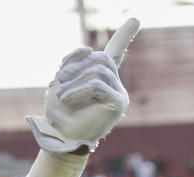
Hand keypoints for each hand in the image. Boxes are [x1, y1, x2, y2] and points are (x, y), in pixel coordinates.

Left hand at [26, 17, 139, 152]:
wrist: (61, 141)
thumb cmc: (58, 116)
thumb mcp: (59, 85)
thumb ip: (71, 65)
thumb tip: (86, 49)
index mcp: (100, 79)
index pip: (115, 52)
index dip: (124, 36)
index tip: (135, 19)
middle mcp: (113, 84)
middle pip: (100, 58)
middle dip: (77, 64)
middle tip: (58, 78)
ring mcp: (118, 93)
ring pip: (98, 70)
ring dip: (74, 80)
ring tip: (61, 95)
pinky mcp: (118, 103)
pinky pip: (98, 84)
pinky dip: (78, 89)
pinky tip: (65, 98)